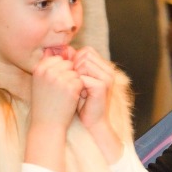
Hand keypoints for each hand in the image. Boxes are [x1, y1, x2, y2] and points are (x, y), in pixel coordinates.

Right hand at [30, 52, 83, 130]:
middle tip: (61, 91)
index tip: (56, 85)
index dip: (61, 71)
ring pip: (76, 72)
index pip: (58, 59)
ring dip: (74, 83)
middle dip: (69, 75)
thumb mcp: (41, 82)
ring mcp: (59, 78)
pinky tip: (70, 99)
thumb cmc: (45, 103)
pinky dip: (79, 90)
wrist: (47, 124)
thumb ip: (50, 66)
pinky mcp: (71, 86)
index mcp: (39, 68)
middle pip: (68, 64)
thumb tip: (67, 49)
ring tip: (65, 96)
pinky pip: (81, 81)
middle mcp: (48, 71)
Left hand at [73, 47, 124, 162]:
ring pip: (84, 63)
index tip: (71, 75)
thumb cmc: (81, 102)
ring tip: (78, 88)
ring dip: (76, 75)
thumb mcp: (75, 80)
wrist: (91, 122)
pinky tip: (80, 94)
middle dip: (75, 67)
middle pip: (85, 54)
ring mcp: (107, 77)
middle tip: (74, 82)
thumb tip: (63, 49)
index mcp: (103, 66)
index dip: (74, 59)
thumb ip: (72, 64)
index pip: (86, 51)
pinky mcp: (103, 86)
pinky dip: (77, 85)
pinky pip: (83, 77)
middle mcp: (108, 69)